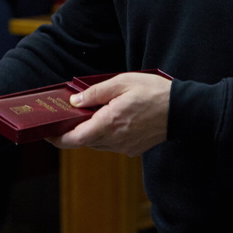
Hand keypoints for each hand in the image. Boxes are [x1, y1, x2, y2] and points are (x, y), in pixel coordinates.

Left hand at [49, 72, 170, 155]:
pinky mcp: (133, 149)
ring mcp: (125, 147)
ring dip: (89, 133)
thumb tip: (74, 101)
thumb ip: (95, 93)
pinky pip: (111, 144)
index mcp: (109, 123)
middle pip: (84, 142)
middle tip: (64, 119)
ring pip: (97, 144)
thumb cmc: (154, 92)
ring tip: (86, 116)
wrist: (183, 110)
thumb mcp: (121, 83)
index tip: (48, 134)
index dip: (58, 139)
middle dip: (72, 132)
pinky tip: (108, 120)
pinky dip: (104, 135)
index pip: (75, 139)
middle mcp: (115, 140)